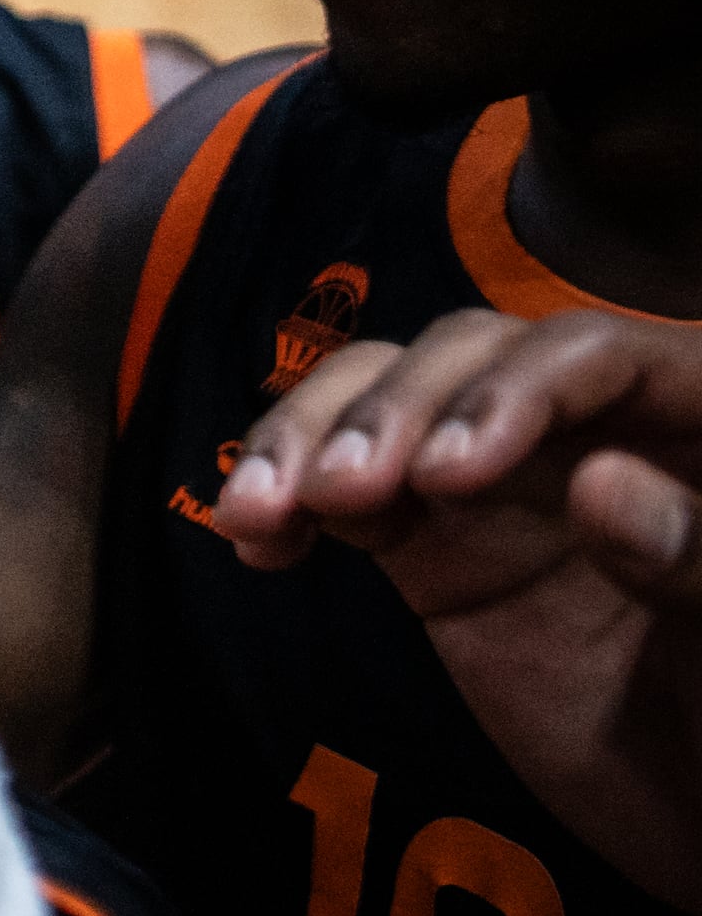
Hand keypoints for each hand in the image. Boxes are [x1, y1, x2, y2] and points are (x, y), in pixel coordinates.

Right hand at [213, 306, 701, 904]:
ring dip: (310, 435)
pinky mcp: (432, 547)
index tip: (448, 473)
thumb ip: (694, 559)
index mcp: (691, 426)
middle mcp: (590, 430)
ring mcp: (501, 485)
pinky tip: (258, 541)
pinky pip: (346, 489)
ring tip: (261, 512)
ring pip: (387, 396)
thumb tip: (599, 482)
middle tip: (343, 494)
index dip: (515, 389)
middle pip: (468, 356)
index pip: (595, 357)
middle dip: (391, 409)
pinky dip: (286, 498)